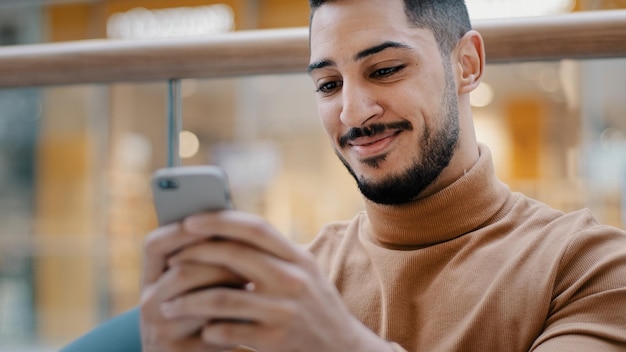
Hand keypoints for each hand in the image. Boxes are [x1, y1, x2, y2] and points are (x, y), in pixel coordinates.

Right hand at [140, 222, 246, 351]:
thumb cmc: (199, 311)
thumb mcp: (194, 284)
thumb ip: (205, 258)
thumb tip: (235, 224)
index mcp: (150, 278)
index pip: (155, 245)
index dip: (181, 230)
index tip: (211, 220)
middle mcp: (148, 303)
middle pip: (182, 272)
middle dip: (220, 262)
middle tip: (251, 255)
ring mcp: (160, 330)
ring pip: (199, 301)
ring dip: (230, 289)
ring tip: (254, 280)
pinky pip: (212, 330)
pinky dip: (235, 319)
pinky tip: (251, 312)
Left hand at [159, 210, 394, 351]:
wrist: (342, 348)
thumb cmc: (314, 304)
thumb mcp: (303, 271)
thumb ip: (272, 252)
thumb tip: (226, 229)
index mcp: (297, 257)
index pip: (254, 227)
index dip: (219, 221)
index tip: (190, 221)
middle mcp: (293, 279)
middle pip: (233, 256)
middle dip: (195, 255)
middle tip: (171, 260)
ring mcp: (284, 309)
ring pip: (222, 297)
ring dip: (188, 301)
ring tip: (168, 304)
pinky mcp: (276, 339)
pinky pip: (228, 331)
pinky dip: (208, 330)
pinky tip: (201, 330)